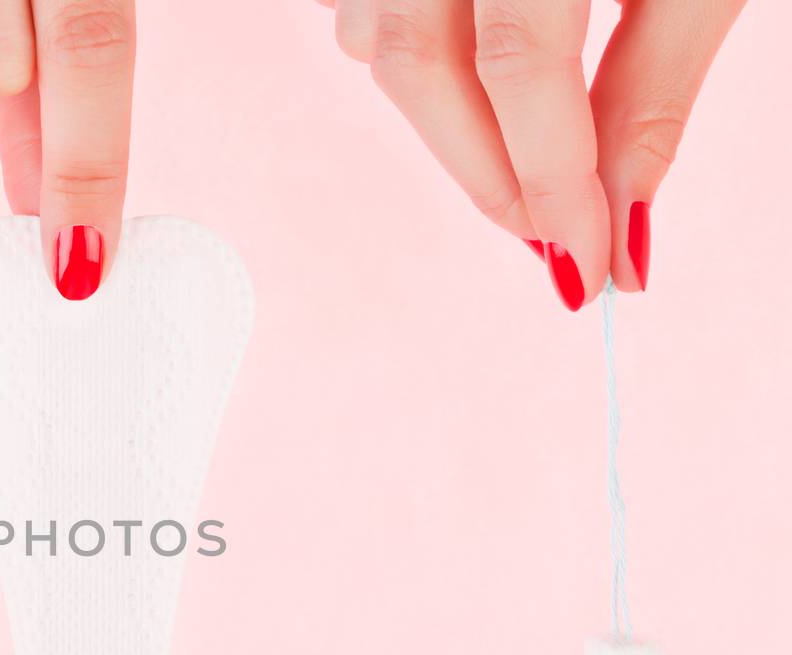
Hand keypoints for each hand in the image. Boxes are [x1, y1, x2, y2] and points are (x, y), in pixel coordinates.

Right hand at [320, 0, 746, 308]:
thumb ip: (653, 88)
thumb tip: (623, 234)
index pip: (519, 62)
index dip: (550, 180)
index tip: (585, 269)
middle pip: (420, 65)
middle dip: (489, 173)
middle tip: (551, 238)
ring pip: (377, 42)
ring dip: (447, 126)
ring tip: (522, 166)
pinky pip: (360, 6)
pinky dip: (410, 61)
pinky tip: (466, 81)